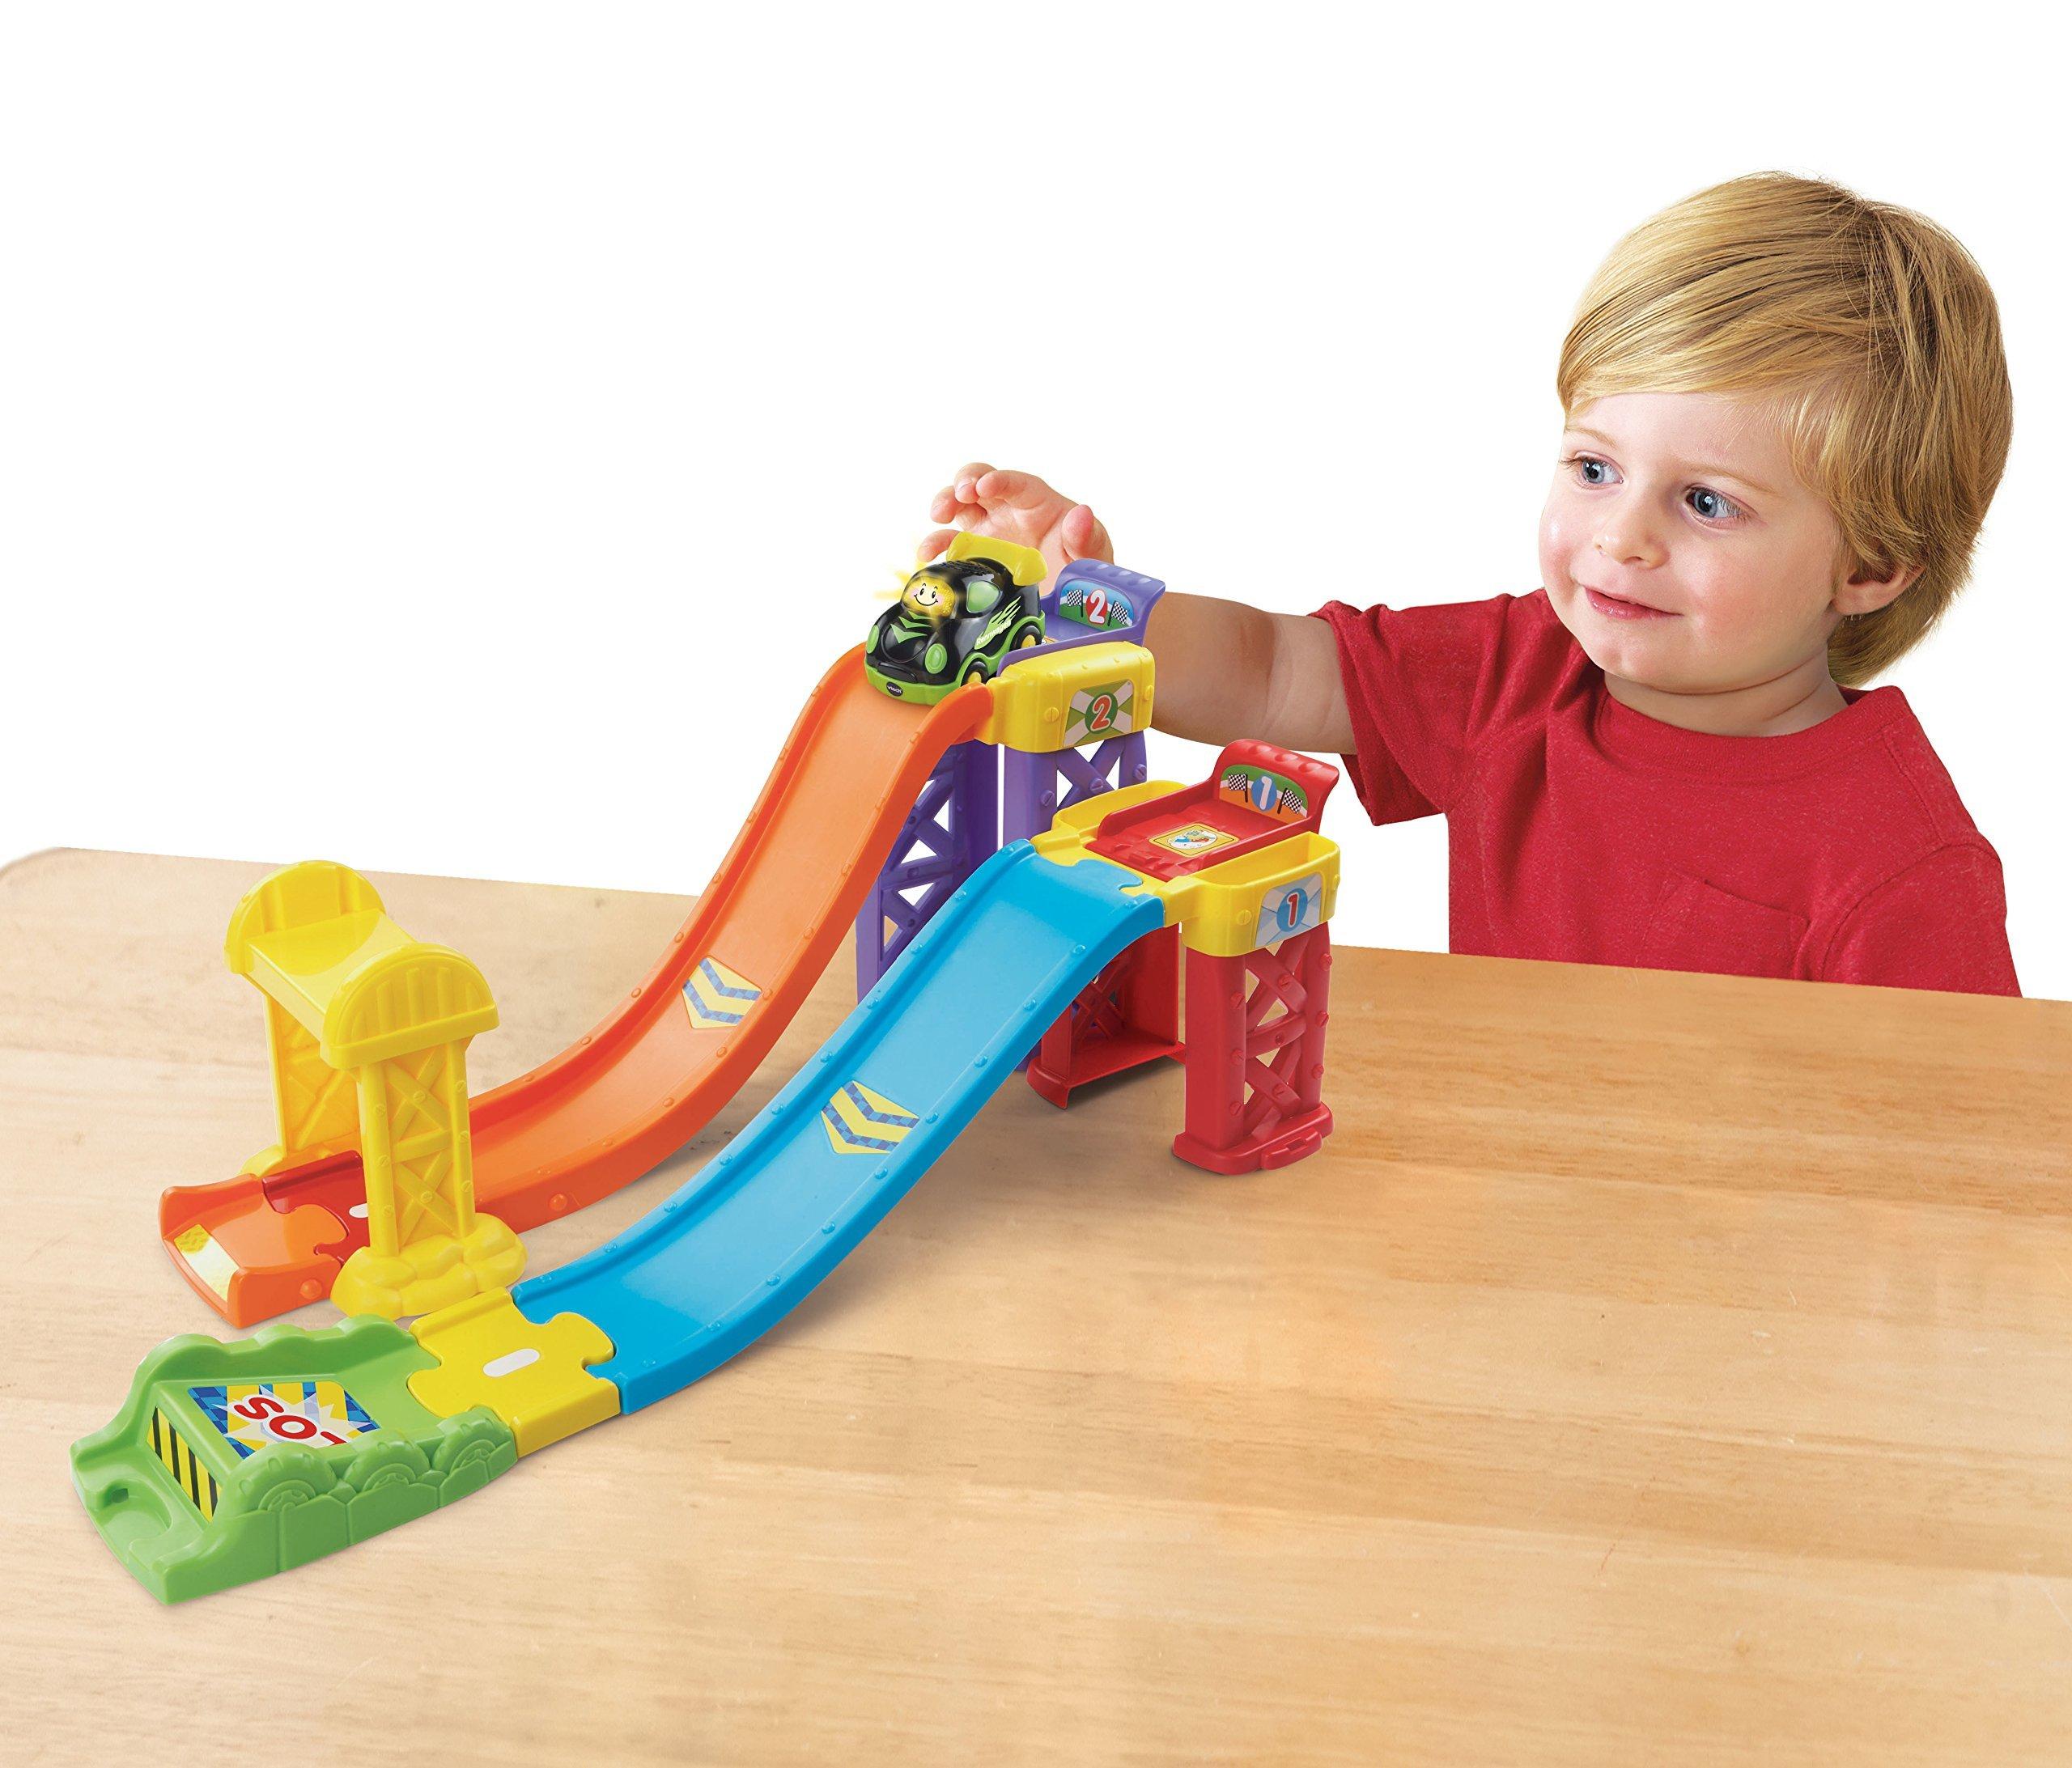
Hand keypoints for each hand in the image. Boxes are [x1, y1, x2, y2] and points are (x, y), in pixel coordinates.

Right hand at [920, 463, 1113, 581]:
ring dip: (944, 505)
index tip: (985, 486)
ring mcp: (988, 532)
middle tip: (960, 496)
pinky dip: (935, 547)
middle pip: (978, 483)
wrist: (1072, 602)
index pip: (1014, 483)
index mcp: (1035, 503)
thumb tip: (1081, 515)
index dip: (998, 480)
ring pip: (958, 507)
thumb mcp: (1093, 552)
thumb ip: (1087, 537)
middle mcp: (1007, 511)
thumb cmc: (1083, 567)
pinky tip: (928, 556)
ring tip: (938, 517)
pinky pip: (950, 545)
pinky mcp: (974, 555)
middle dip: (964, 483)